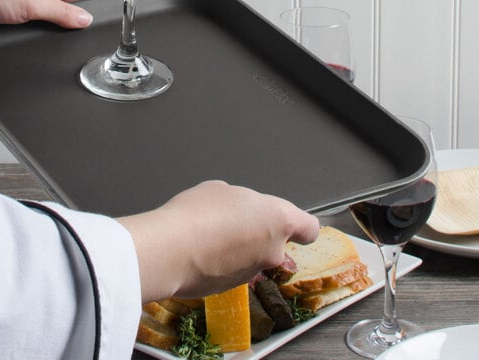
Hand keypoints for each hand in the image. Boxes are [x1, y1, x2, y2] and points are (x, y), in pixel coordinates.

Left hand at [0, 0, 92, 30]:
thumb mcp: (32, 1)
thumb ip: (62, 13)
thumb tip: (86, 20)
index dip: (86, 13)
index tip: (92, 29)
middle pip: (63, 13)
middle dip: (65, 27)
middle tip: (68, 38)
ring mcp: (22, 6)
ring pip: (45, 25)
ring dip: (44, 33)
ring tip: (42, 37)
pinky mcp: (9, 20)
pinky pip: (28, 32)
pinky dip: (29, 38)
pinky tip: (28, 41)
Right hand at [117, 180, 319, 302]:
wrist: (170, 250)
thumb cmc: (197, 214)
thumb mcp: (220, 189)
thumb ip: (240, 200)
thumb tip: (235, 208)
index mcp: (278, 219)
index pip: (308, 228)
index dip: (299, 226)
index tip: (290, 224)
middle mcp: (272, 250)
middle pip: (276, 243)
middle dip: (258, 235)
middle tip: (231, 223)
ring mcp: (253, 273)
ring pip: (252, 258)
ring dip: (238, 249)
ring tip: (209, 235)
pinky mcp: (231, 289)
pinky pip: (232, 271)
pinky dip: (222, 264)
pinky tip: (200, 251)